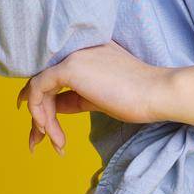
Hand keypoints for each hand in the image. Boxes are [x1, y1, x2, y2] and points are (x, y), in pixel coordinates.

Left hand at [16, 42, 175, 153]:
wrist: (155, 93)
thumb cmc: (136, 97)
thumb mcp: (98, 97)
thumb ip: (75, 97)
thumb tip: (53, 108)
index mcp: (85, 52)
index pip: (54, 76)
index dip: (42, 99)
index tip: (39, 122)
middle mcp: (76, 49)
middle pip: (43, 83)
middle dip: (38, 115)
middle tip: (38, 142)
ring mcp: (72, 56)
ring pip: (39, 88)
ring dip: (41, 120)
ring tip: (56, 144)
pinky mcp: (69, 67)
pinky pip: (38, 88)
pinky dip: (38, 111)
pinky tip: (47, 130)